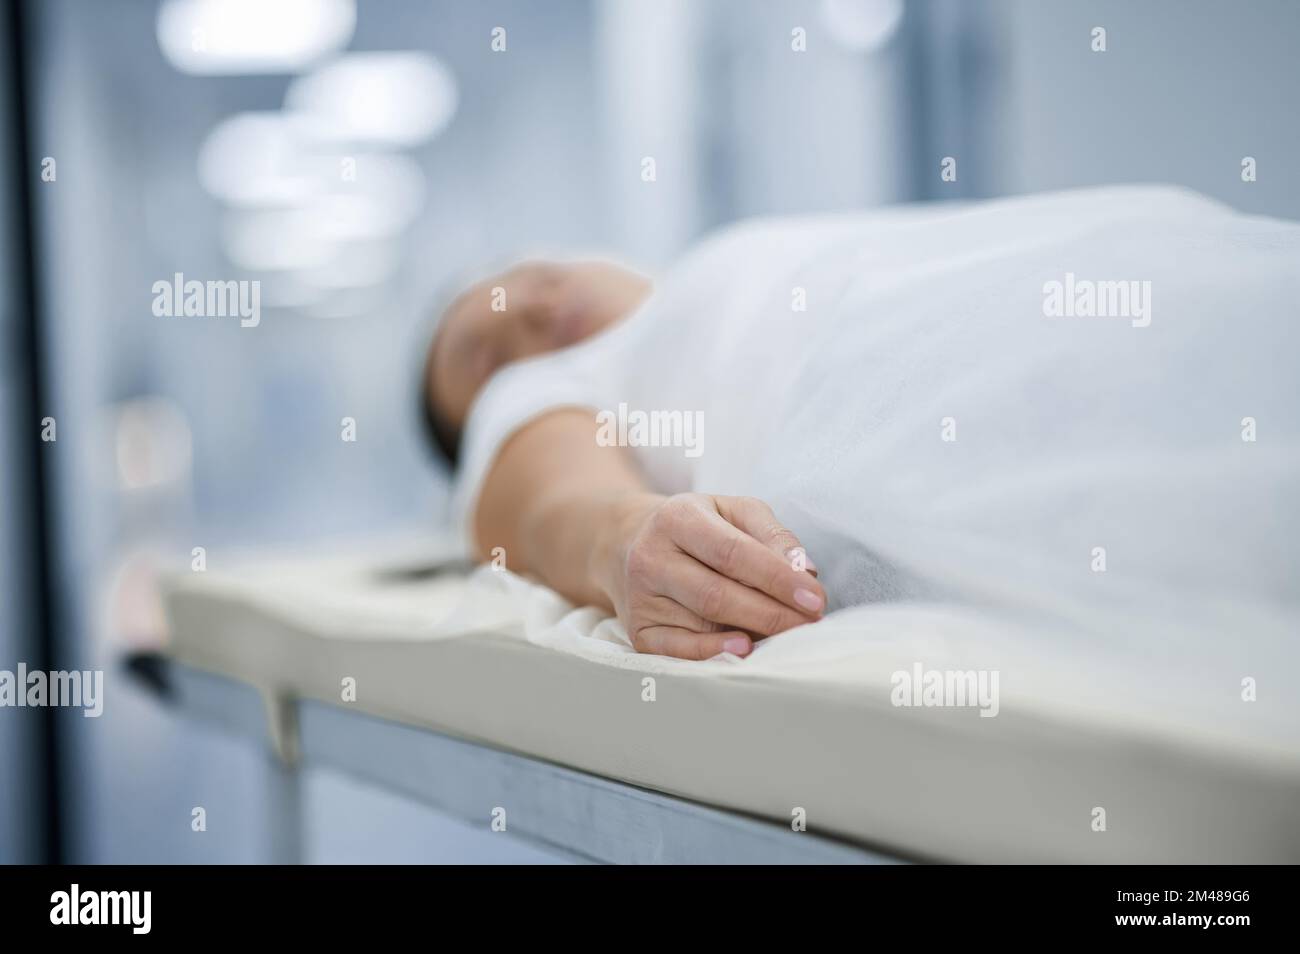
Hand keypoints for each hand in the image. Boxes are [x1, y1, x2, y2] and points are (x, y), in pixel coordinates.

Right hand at [593, 493, 824, 658]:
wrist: (631, 542)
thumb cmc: (698, 527)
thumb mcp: (733, 511)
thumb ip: (772, 534)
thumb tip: (804, 571)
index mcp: (678, 518)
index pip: (733, 553)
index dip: (778, 579)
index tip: (815, 598)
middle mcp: (651, 557)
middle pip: (717, 594)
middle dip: (772, 613)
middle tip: (811, 624)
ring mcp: (641, 596)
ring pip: (702, 623)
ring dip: (754, 633)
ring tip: (791, 636)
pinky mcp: (639, 630)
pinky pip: (677, 651)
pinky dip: (713, 654)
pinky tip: (744, 650)